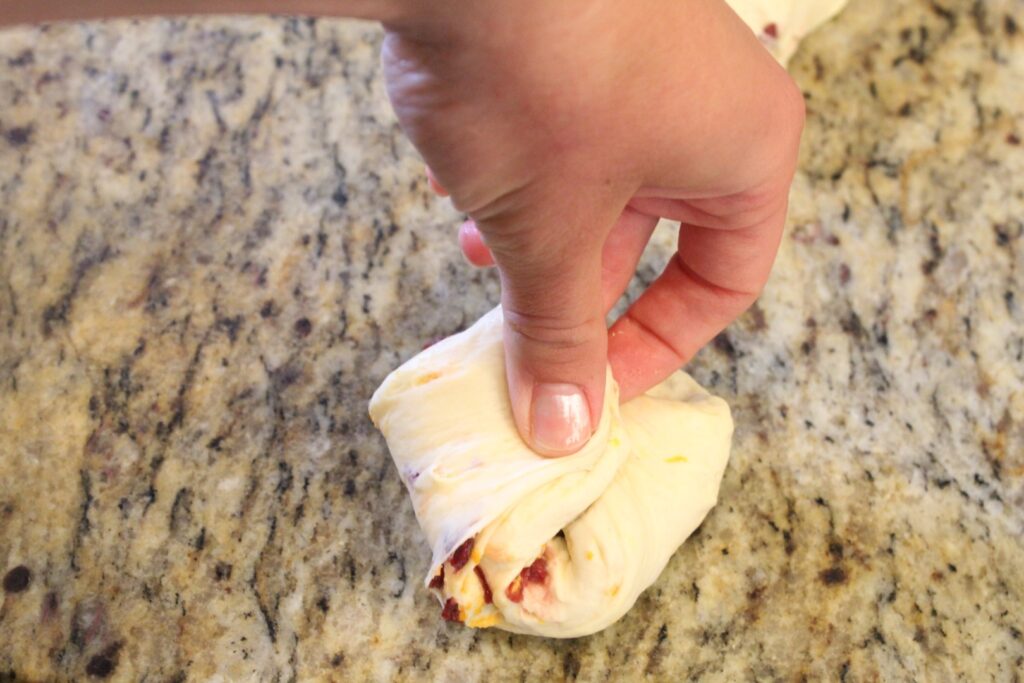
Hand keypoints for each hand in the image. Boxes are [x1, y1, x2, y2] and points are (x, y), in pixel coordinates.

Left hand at [382, 0, 804, 455]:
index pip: (724, 283)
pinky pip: (564, 125)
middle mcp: (707, 97)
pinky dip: (518, 169)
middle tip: (522, 330)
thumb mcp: (550, 231)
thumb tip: (564, 430)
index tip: (593, 389)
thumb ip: (559, 334)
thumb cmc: (538, 77)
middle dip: (577, 291)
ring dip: (539, 233)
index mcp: (744, 147)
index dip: (656, 349)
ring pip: (601, 181)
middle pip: (656, 235)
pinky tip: (462, 181)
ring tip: (479, 251)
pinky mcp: (580, 30)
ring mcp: (643, 57)